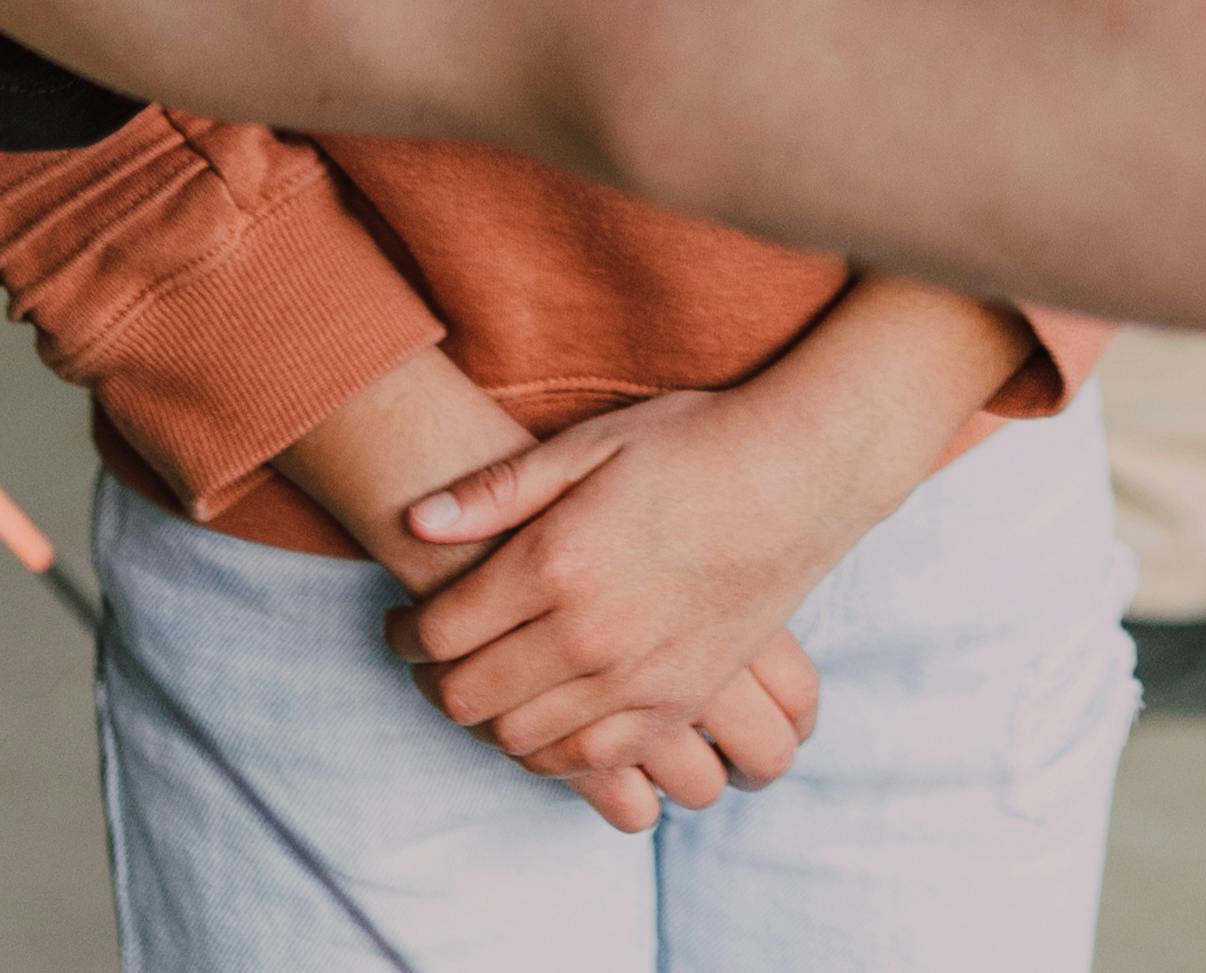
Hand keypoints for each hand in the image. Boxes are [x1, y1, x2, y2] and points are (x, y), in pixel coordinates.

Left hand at [395, 385, 906, 812]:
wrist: (802, 477)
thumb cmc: (694, 445)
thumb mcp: (590, 444)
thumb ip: (498, 491)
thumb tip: (415, 522)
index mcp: (556, 561)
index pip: (440, 631)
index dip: (405, 634)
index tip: (403, 623)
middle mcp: (589, 633)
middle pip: (468, 695)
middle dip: (432, 682)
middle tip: (431, 659)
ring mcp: (636, 677)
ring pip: (519, 738)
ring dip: (486, 719)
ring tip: (487, 683)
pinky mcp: (677, 703)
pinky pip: (589, 760)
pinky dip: (549, 752)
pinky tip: (543, 717)